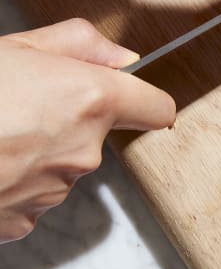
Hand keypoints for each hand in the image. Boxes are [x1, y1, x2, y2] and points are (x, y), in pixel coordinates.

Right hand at [0, 19, 175, 243]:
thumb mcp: (19, 46)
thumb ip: (82, 45)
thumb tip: (123, 57)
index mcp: (91, 101)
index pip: (157, 108)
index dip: (146, 99)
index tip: (135, 96)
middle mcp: (83, 151)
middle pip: (98, 133)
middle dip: (70, 117)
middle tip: (24, 100)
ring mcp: (54, 191)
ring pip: (63, 165)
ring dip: (40, 149)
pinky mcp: (23, 222)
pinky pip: (33, 195)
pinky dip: (15, 180)